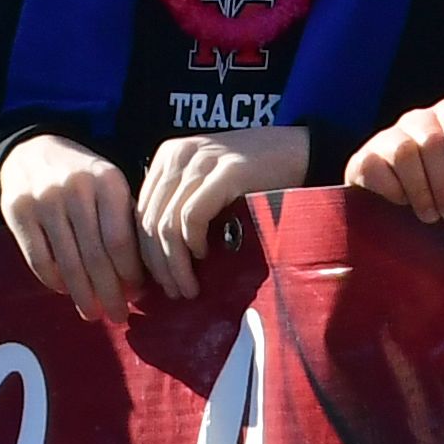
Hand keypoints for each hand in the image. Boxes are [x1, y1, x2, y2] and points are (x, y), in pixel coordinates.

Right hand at [0, 134, 143, 321]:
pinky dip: (54, 280)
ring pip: (67, 261)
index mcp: (108, 182)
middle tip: (119, 317)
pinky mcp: (17, 211)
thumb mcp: (112, 186)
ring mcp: (43, 200)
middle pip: (95, 256)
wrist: (33, 150)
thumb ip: (127, 222)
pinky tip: (66, 291)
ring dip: (82, 294)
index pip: (121, 241)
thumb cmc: (85, 178)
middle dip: (109, 292)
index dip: (130, 273)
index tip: (138, 294)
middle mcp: (76, 190)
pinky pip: (38, 257)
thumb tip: (144, 277)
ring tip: (93, 314)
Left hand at [136, 125, 311, 300]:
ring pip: (167, 222)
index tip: (156, 282)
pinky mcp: (227, 172)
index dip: (142, 252)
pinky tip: (203, 256)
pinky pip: (193, 216)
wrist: (303, 152)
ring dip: (175, 263)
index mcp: (168, 157)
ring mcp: (202, 161)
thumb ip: (184, 203)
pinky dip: (193, 242)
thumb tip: (158, 255)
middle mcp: (179, 155)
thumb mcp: (210, 184)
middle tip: (172, 292)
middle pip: (149, 219)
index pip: (139, 212)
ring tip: (188, 287)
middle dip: (157, 264)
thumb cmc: (258, 176)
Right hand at [345, 96, 443, 223]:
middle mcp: (419, 120)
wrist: (436, 219)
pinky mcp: (365, 159)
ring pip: (404, 153)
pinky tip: (404, 204)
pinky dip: (393, 191)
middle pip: (430, 140)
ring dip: (421, 190)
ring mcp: (390, 137)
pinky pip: (375, 167)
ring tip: (432, 215)